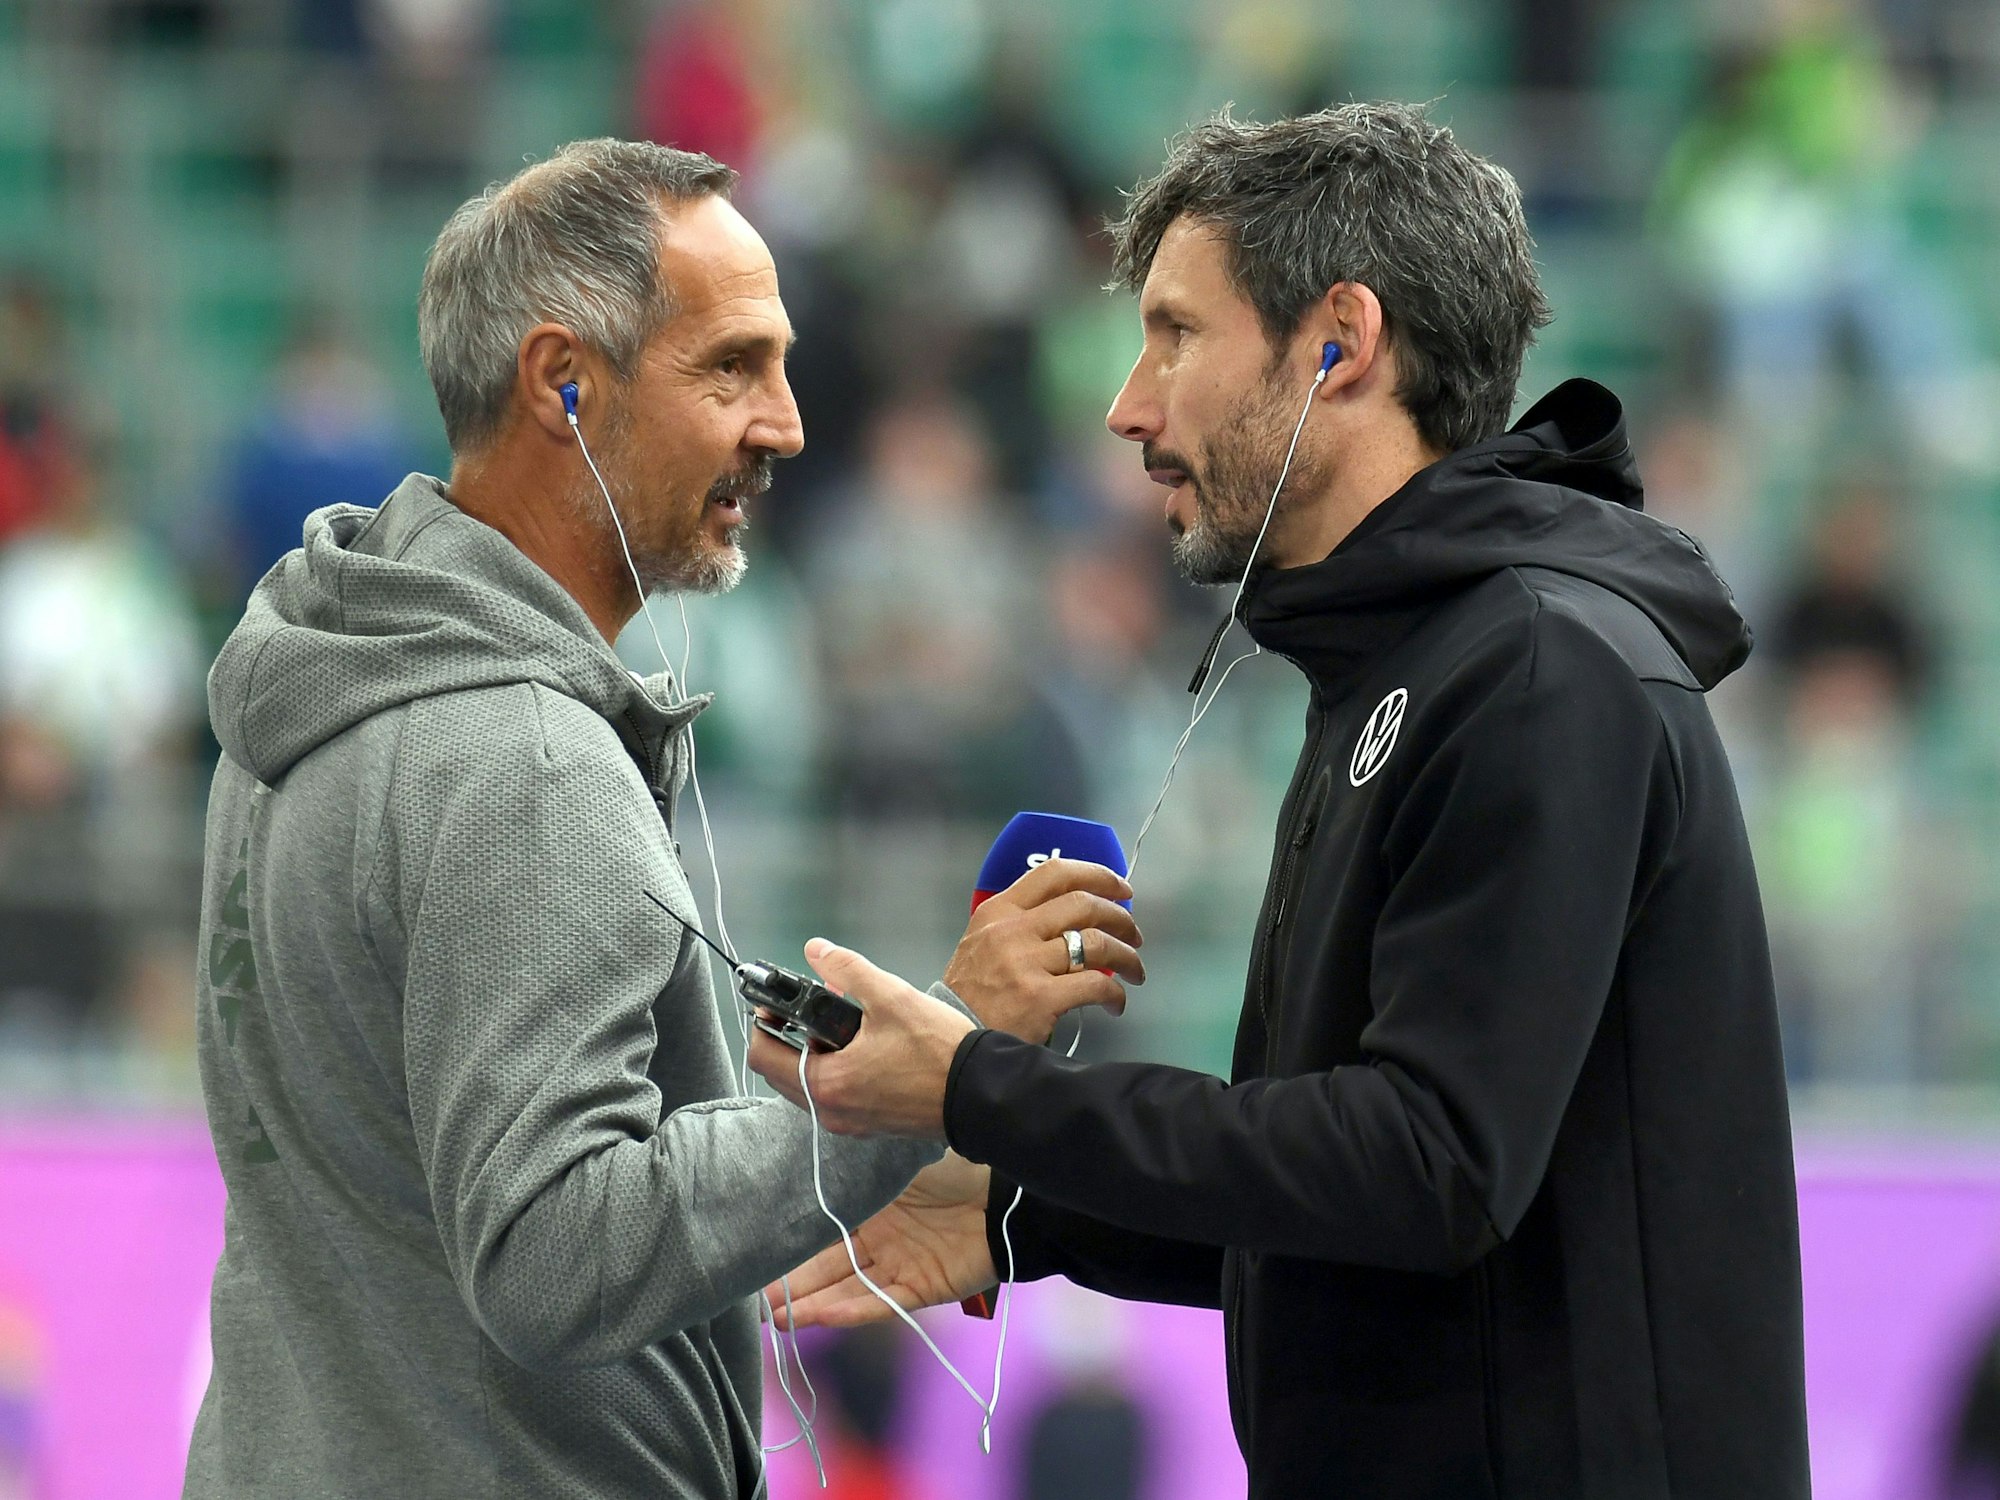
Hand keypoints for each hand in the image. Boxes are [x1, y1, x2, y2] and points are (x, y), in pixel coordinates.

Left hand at [748, 938, 975, 1137]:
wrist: (982, 1095)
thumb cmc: (936, 1048)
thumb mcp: (891, 997)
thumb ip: (847, 969)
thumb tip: (815, 949)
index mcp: (826, 1083)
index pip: (763, 1056)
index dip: (762, 1023)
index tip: (775, 1002)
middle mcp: (830, 1112)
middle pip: (781, 1074)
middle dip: (786, 1038)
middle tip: (808, 1009)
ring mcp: (850, 1124)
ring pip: (807, 1087)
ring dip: (810, 1055)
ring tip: (840, 1024)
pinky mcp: (870, 1126)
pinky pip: (833, 1098)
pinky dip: (832, 1072)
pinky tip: (861, 1047)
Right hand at [765, 1151, 994, 1329]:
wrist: (1009, 1191)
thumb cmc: (958, 1165)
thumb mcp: (898, 1158)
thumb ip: (860, 1163)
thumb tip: (818, 1140)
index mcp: (871, 1207)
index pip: (822, 1231)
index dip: (791, 1244)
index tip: (755, 1251)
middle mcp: (878, 1240)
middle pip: (826, 1268)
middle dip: (791, 1284)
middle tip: (751, 1297)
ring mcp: (897, 1268)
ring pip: (846, 1291)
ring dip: (812, 1305)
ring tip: (775, 1317)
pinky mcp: (920, 1290)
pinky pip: (880, 1304)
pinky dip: (851, 1311)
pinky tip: (821, 1316)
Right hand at [943, 857, 1143, 1041]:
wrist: (952, 1040)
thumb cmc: (971, 993)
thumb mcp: (982, 941)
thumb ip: (1020, 924)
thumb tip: (1074, 920)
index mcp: (999, 910)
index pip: (1054, 873)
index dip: (1097, 875)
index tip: (1121, 888)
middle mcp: (1013, 930)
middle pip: (1083, 904)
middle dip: (1120, 917)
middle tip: (1133, 935)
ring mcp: (1027, 963)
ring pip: (1096, 943)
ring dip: (1126, 956)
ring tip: (1134, 971)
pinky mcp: (1041, 998)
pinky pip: (1096, 985)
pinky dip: (1116, 994)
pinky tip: (1116, 1003)